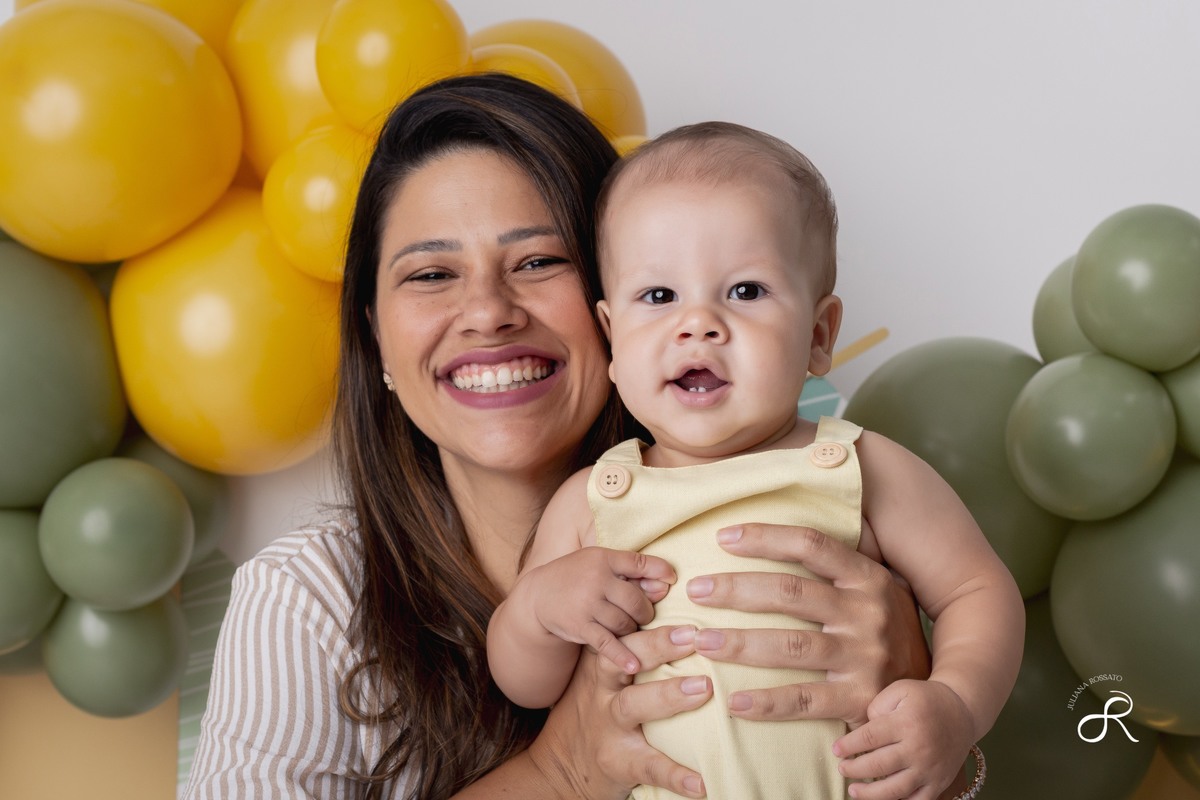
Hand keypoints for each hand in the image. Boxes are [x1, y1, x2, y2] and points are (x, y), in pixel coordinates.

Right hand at [527, 625, 710, 799]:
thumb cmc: (597, 710)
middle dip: (657, 645)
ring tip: (704, 689)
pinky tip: (701, 783)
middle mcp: (602, 691)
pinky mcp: (618, 763)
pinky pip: (647, 766)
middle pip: (624, 660)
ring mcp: (608, 727)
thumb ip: (632, 651)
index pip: (622, 633)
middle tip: (694, 636)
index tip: (673, 594)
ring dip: (668, 695)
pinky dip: (675, 775)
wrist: (558, 767)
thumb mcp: (604, 678)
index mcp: (602, 666)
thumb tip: (685, 621)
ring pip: (633, 705)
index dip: (645, 615)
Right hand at [530, 547, 675, 674]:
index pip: (638, 563)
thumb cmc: (577, 577)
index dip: (659, 572)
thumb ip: (631, 570)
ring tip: (628, 627)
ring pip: (625, 622)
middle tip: (642, 615)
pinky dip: (622, 655)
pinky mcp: (580, 627)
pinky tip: (635, 666)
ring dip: (632, 629)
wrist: (538, 596)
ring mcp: (587, 604)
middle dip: (644, 611)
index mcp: (602, 559)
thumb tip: (666, 584)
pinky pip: (607, 643)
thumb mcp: (599, 563)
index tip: (672, 581)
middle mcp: (595, 580)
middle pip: (636, 600)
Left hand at [685, 523, 929, 725]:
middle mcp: (868, 612)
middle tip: (695, 590)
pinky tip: (734, 701)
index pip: (811, 545)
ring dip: (739, 643)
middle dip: (736, 589)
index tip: (721, 538)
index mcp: (868, 577)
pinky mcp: (860, 699)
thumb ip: (839, 564)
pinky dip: (767, 703)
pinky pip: (805, 700)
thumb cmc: (888, 632)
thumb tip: (784, 525)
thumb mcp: (878, 589)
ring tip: (700, 641)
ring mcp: (865, 657)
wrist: (935, 695)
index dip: (764, 537)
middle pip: (790, 592)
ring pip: (791, 645)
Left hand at [833, 679, 974, 799]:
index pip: (870, 738)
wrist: (962, 713)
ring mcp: (930, 769)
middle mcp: (919, 748)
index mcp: (906, 723)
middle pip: (879, 765)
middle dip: (855, 769)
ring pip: (896, 789)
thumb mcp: (901, 690)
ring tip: (853, 790)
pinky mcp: (939, 782)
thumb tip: (863, 729)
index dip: (849, 745)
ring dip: (871, 794)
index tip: (835, 750)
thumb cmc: (925, 699)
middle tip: (842, 768)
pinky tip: (882, 799)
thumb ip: (878, 705)